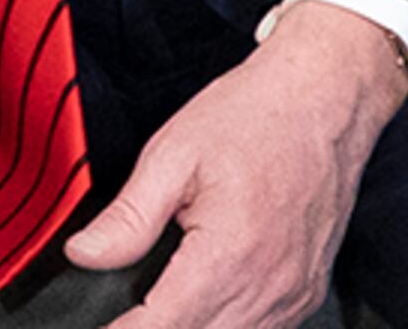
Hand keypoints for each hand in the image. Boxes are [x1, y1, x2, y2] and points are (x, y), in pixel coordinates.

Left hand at [67, 0, 407, 326]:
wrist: (324, 101)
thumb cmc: (252, 119)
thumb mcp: (172, 157)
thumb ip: (127, 218)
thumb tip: (83, 255)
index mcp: (230, 256)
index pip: (165, 325)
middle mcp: (270, 286)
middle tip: (117, 321)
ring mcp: (296, 292)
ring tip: (149, 316)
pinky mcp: (308, 289)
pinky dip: (229, 328)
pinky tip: (202, 311)